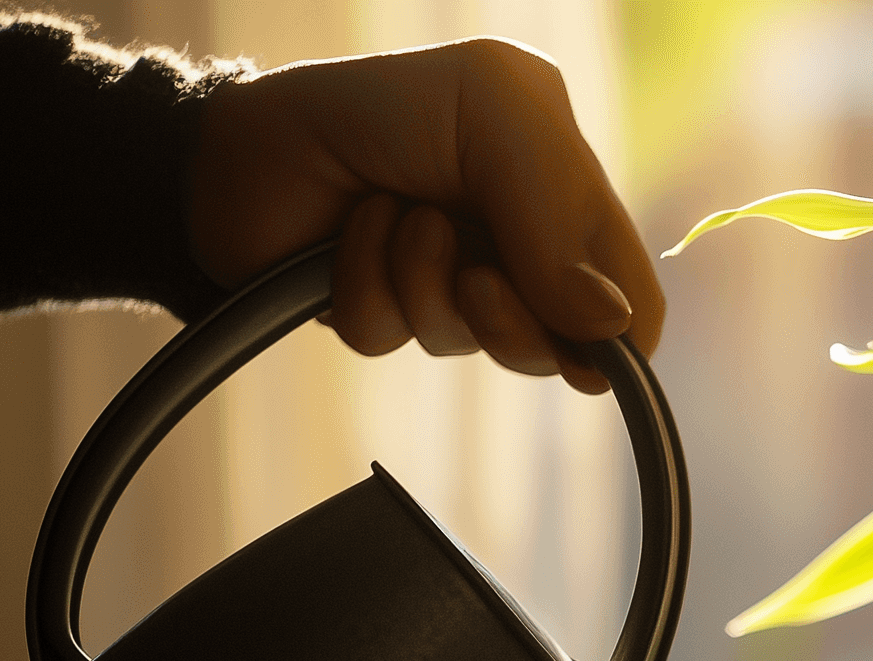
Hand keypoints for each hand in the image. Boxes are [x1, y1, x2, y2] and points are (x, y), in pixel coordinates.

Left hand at [188, 38, 663, 393]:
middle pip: (564, 342)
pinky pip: (397, 341)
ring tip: (391, 218)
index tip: (583, 329)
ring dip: (425, 283)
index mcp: (563, 190)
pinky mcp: (386, 312)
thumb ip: (560, 211)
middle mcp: (517, 244)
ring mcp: (452, 282)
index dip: (618, 326)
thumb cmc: (374, 104)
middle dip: (512, 313)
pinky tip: (346, 241)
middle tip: (472, 273)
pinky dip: (367, 292)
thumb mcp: (491, 110)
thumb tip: (611, 327)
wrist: (242, 136)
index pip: (630, 291)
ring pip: (475, 343)